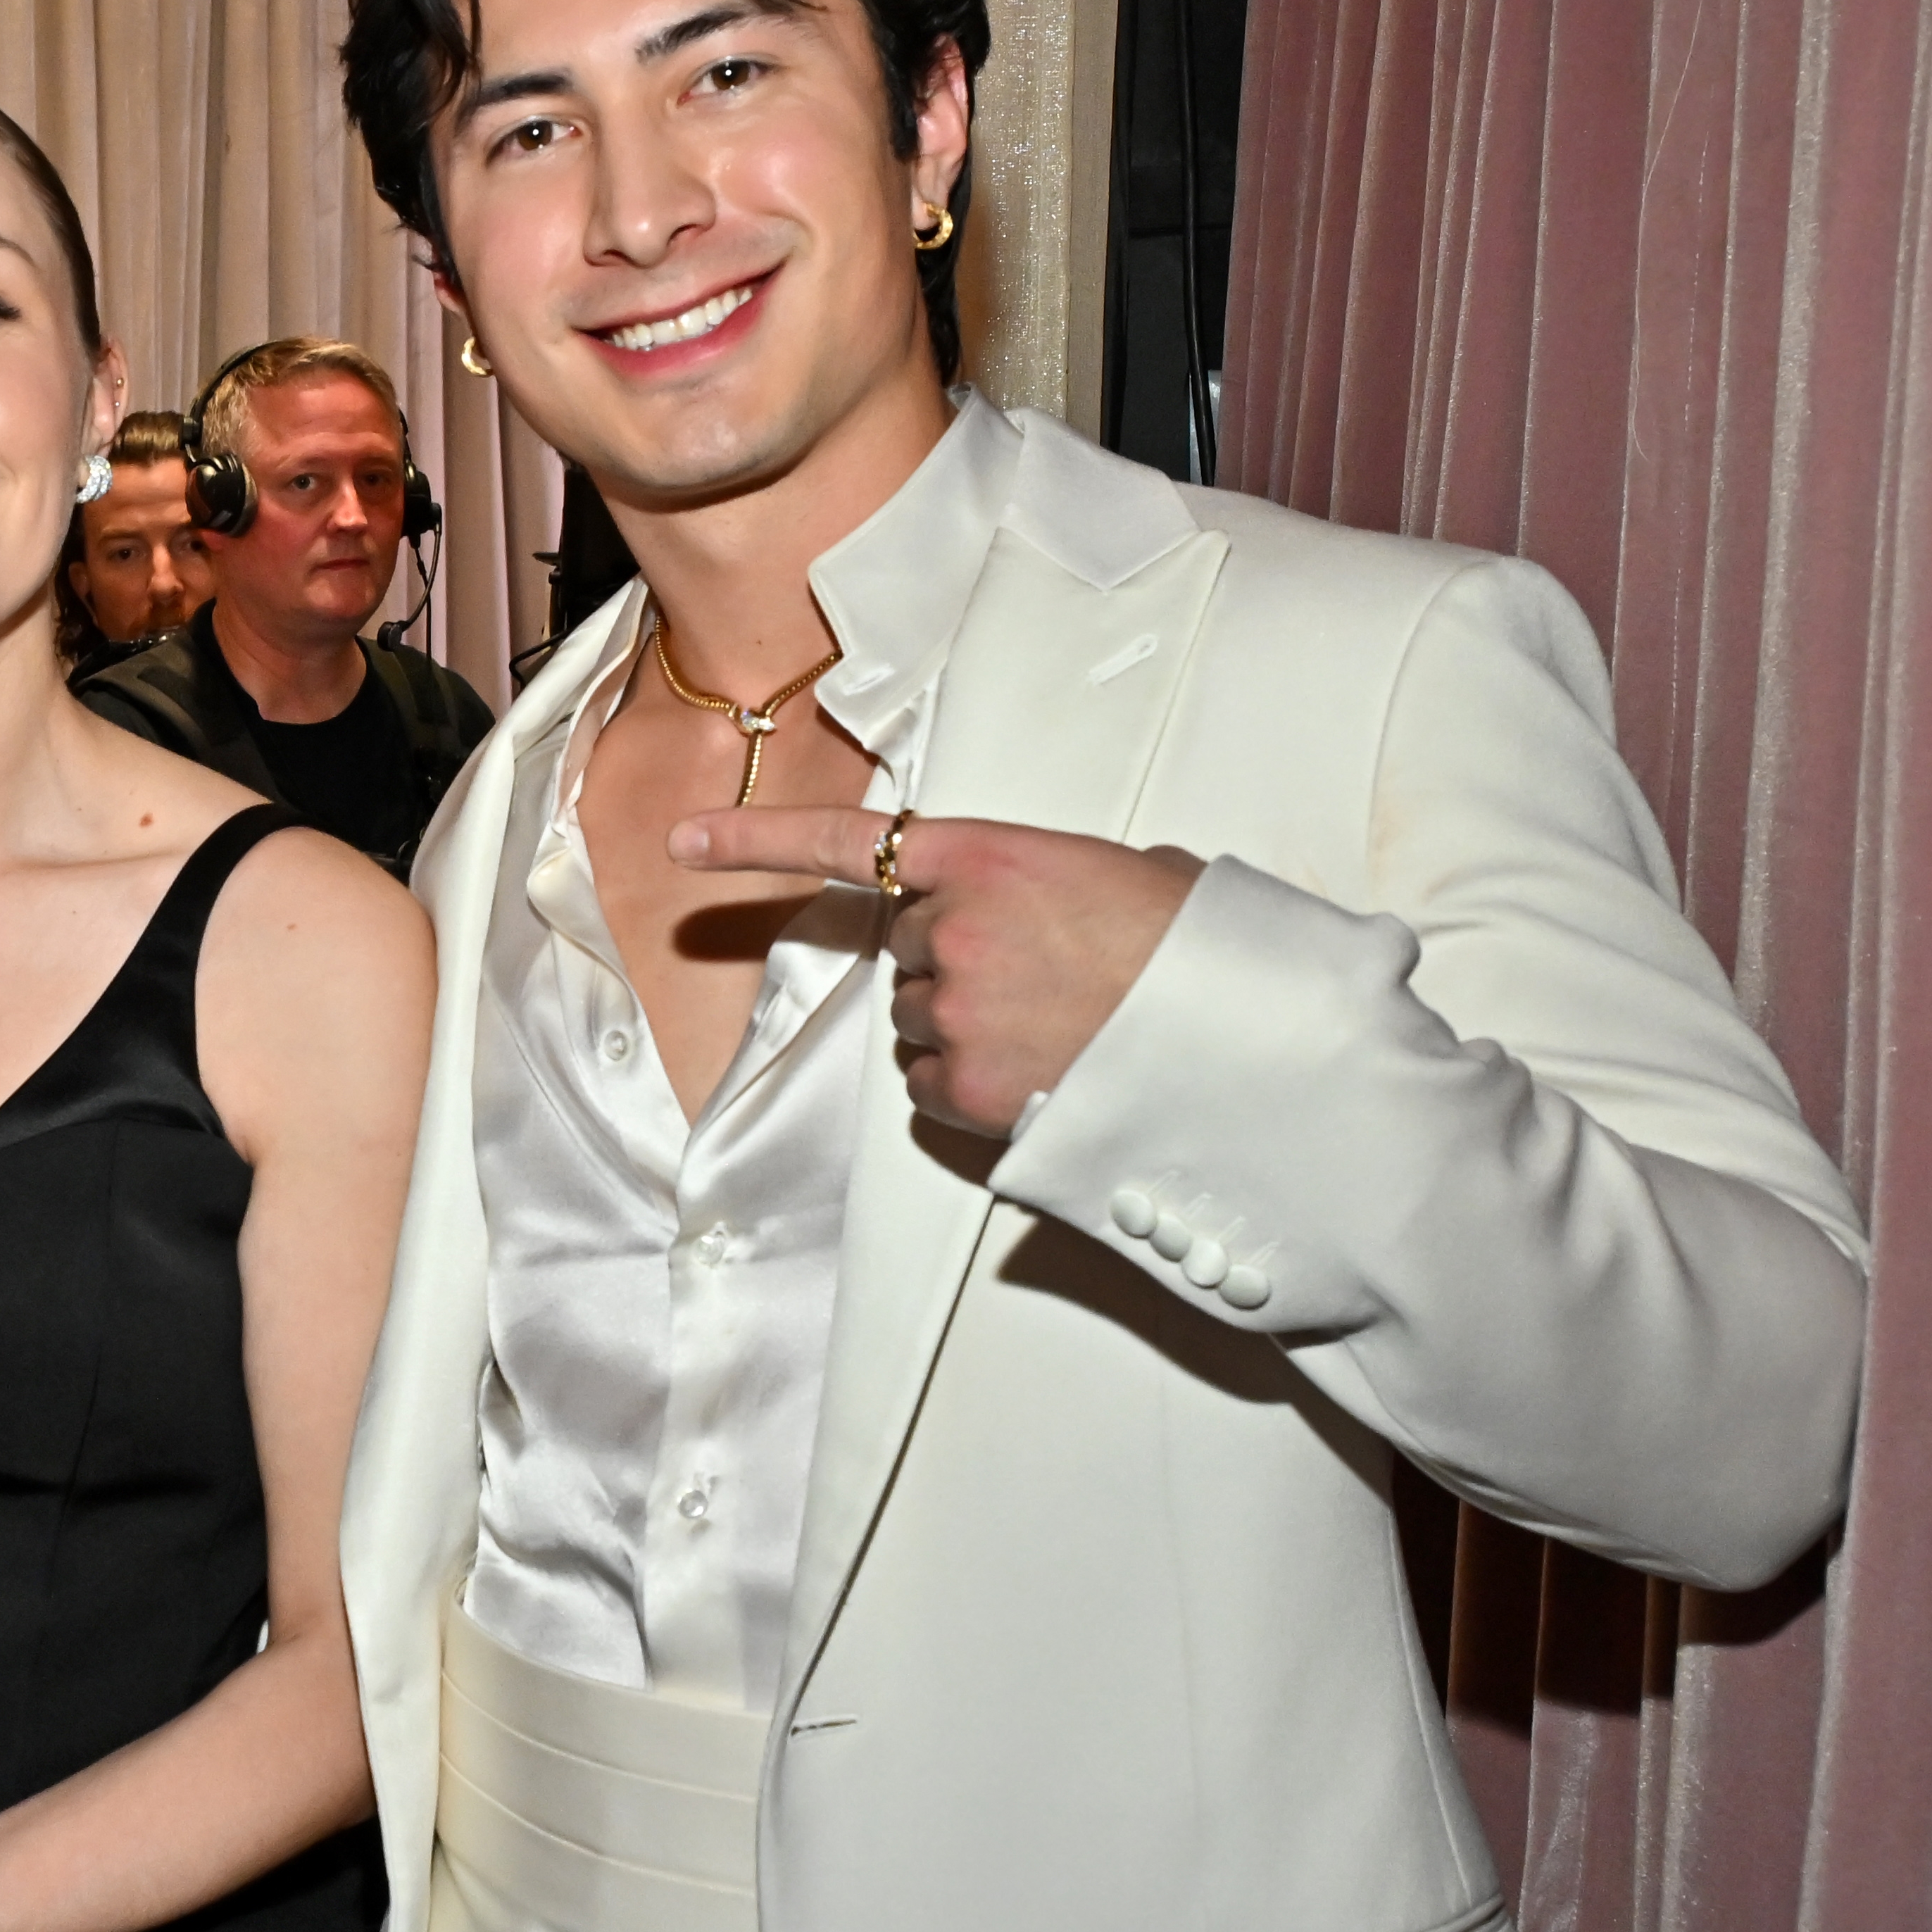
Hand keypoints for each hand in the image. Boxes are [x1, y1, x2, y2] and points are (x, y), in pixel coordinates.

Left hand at [672, 807, 1200, 1136]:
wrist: (1245, 1042)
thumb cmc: (1201, 953)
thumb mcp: (1136, 875)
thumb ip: (1061, 877)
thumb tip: (1066, 906)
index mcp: (991, 858)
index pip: (848, 842)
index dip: (757, 842)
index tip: (686, 843)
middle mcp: (954, 931)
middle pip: (910, 950)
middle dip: (960, 962)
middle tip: (1048, 977)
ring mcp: (956, 1012)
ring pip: (923, 1021)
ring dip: (972, 1025)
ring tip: (1060, 1026)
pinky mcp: (970, 1089)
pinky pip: (937, 1087)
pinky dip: (975, 1087)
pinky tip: (1044, 1072)